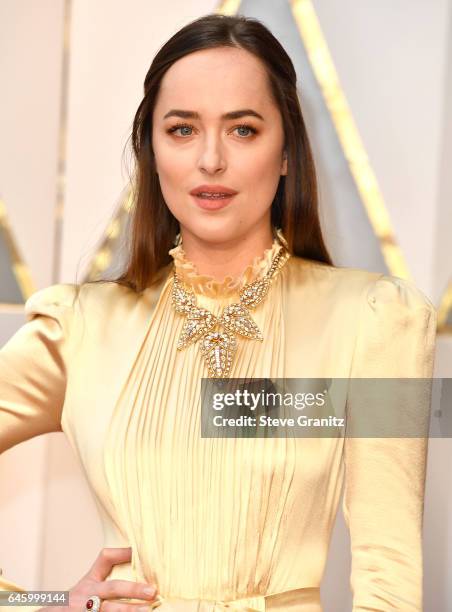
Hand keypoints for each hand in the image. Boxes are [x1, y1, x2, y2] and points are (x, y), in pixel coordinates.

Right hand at [39, 547, 158, 611]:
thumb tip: (137, 563)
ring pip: (110, 609)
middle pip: (113, 588)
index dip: (124, 552)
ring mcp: (85, 610)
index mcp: (90, 581)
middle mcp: (87, 595)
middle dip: (133, 589)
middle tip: (152, 591)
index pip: (106, 559)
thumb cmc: (76, 603)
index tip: (140, 551)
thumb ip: (105, 576)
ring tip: (148, 610)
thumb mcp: (87, 585)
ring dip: (129, 610)